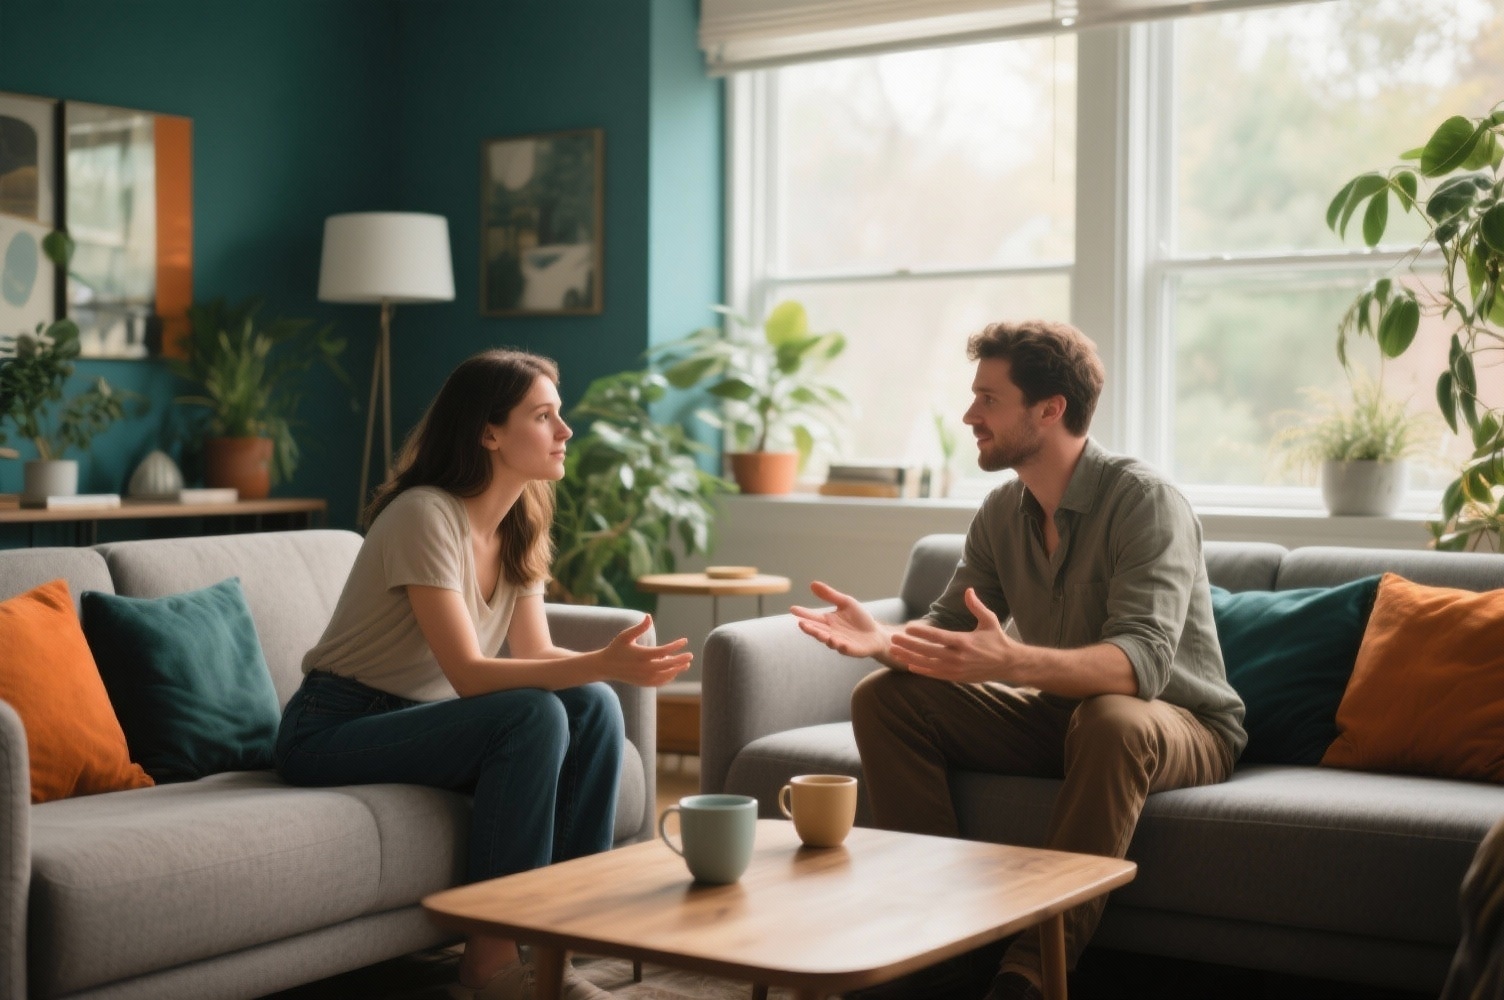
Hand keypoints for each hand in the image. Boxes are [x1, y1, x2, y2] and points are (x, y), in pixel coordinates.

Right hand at [599, 615, 692, 686]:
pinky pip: (660, 682)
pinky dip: (669, 677)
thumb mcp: (625, 636)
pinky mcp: (643, 683)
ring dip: (677, 670)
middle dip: (681, 660)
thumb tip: (649, 616)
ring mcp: (644, 677)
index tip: (684, 640)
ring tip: (686, 664)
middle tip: (690, 655)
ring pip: (666, 675)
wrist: (606, 667)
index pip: (663, 651)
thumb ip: (639, 627)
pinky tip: (674, 671)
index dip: (675, 646)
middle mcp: (644, 668)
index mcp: (641, 655)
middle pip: (668, 665)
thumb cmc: (616, 648)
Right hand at [791, 581, 890, 658]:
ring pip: (828, 641)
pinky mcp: (850, 650)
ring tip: (820, 634)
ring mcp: (839, 642)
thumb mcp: (845, 602)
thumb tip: (812, 584)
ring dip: (823, 638)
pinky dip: (841, 646)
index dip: (803, 613)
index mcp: (828, 621)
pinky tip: (838, 643)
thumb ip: (829, 595)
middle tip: (801, 624)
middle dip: (809, 628)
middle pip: (817, 630)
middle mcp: (830, 632)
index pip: (812, 617)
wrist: (875, 633)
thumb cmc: (859, 618)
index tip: (793, 609)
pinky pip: (844, 649)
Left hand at [889, 588, 1016, 683]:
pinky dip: (921, 670)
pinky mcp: (956, 677)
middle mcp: (958, 657)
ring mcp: (956, 669)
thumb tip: (968, 590)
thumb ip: (977, 606)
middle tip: (893, 638)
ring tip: (894, 651)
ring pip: (928, 663)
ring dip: (909, 657)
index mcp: (965, 641)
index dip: (923, 633)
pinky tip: (908, 665)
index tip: (908, 627)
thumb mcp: (989, 620)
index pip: (939, 636)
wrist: (1009, 665)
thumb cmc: (997, 640)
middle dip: (909, 645)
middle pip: (928, 651)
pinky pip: (935, 674)